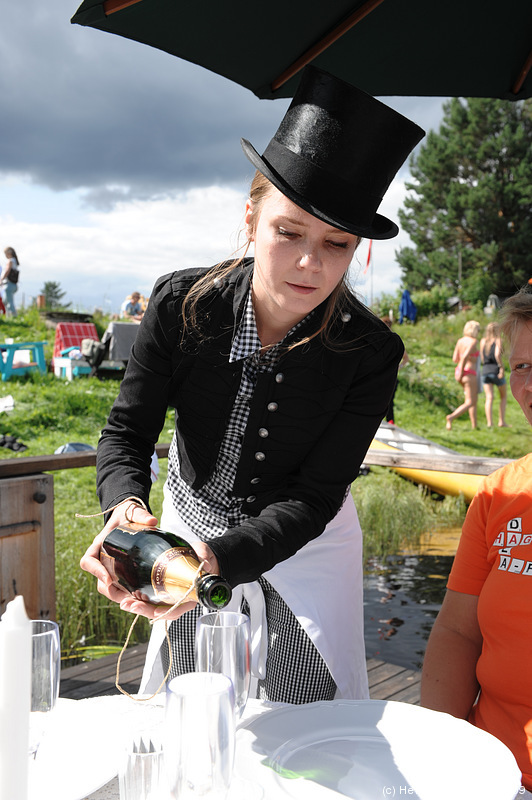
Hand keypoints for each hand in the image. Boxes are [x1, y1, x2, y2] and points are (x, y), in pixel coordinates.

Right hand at [79, 500, 208, 620]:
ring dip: (119, 596)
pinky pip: (120, 587)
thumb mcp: (133, 511)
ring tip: (135, 602)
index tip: (108, 579)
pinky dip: (128, 594)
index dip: (95, 571)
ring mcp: (111, 567)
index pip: (88, 561)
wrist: (131, 516)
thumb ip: (141, 514)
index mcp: (99, 545)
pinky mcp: (121, 572)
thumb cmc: (128, 513)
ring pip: (108, 588)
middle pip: (99, 581)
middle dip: (110, 591)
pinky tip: (142, 599)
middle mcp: (102, 558)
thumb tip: (152, 521)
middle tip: (126, 598)